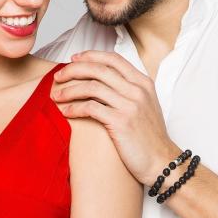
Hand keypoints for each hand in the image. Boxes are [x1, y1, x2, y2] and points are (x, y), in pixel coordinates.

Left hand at [51, 51, 179, 184]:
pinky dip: (74, 108)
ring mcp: (130, 105)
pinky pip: (91, 108)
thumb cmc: (149, 138)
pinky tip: (65, 112)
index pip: (113, 59)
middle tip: (58, 77)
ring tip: (56, 96)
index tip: (74, 59)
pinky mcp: (121, 122)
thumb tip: (105, 82)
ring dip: (69, 90)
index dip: (91, 56)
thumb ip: (129, 91)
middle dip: (74, 70)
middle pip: (99, 69)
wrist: (161, 161)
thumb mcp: (145, 107)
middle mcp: (137, 90)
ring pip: (92, 87)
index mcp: (143, 83)